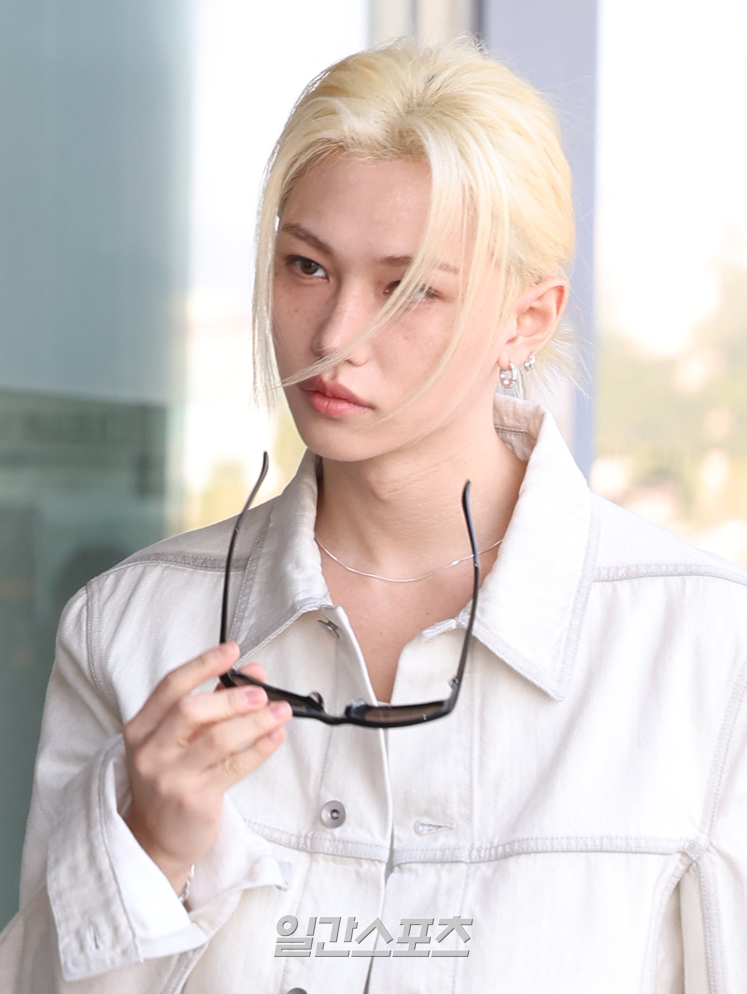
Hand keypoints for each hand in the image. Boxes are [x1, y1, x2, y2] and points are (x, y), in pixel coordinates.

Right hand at [123, 641, 291, 893]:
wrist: (155, 840)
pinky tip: (276, 735)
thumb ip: (213, 704)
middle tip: (261, 691)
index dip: (204, 664)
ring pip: (218, 739)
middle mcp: (150, 752)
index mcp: (141, 729)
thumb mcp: (179, 740)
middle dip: (231, 696)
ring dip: (255, 721)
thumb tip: (254, 673)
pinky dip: (260, 748)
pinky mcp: (195, 800)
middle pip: (191, 710)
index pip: (171, 686)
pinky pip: (235, 766)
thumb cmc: (171, 780)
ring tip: (280, 711)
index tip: (232, 650)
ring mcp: (171, 778)